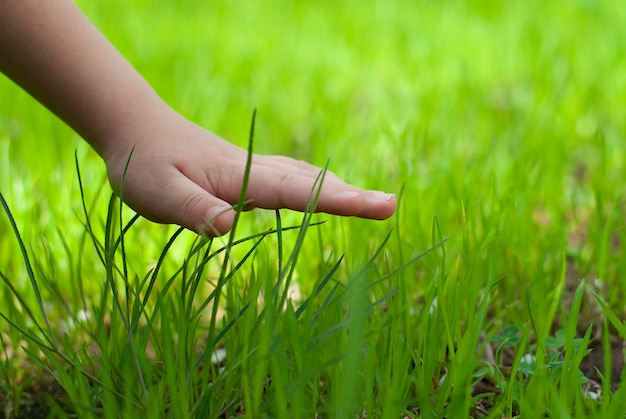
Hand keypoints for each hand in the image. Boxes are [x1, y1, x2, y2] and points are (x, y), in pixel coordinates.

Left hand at [104, 110, 396, 235]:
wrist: (138, 128)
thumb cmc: (145, 163)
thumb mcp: (157, 191)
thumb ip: (192, 208)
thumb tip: (229, 225)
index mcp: (240, 175)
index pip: (297, 190)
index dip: (339, 200)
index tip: (378, 206)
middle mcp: (256, 168)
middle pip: (313, 181)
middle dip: (352, 195)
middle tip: (390, 207)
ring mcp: (254, 168)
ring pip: (306, 177)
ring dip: (340, 190)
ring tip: (372, 202)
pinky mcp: (248, 173)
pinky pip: (293, 180)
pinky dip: (318, 186)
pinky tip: (326, 192)